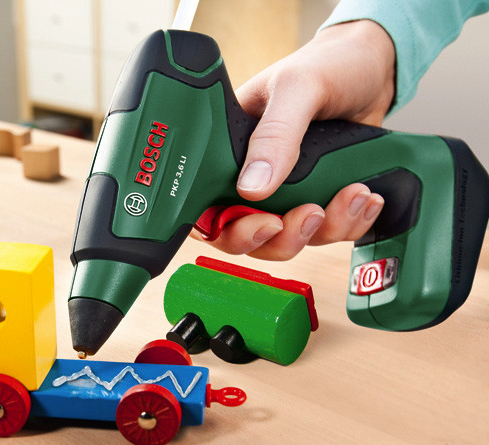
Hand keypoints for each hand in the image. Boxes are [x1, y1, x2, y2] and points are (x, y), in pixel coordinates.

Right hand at [196, 19, 395, 259]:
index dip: (226, 227)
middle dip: (279, 238)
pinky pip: (327, 233)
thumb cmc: (328, 64)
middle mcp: (252, 176)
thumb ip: (275, 136)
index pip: (208, 205)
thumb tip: (252, 188)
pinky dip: (350, 223)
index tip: (263, 223)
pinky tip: (365, 197)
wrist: (376, 67)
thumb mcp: (297, 89)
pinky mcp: (319, 196)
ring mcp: (287, 191)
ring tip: (352, 194)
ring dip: (324, 229)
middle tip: (309, 215)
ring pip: (288, 240)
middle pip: (244, 236)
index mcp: (229, 149)